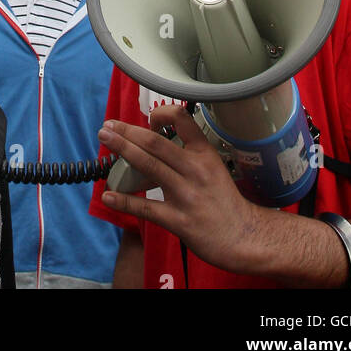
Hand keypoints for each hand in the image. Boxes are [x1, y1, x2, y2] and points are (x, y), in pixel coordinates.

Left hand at [98, 104, 266, 274]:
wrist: (244, 237)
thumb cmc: (224, 201)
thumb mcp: (213, 167)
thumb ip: (187, 153)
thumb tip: (156, 141)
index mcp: (203, 153)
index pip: (182, 119)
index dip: (160, 114)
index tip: (148, 120)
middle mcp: (194, 169)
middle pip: (155, 142)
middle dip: (127, 131)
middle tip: (108, 127)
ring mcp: (186, 194)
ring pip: (149, 166)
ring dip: (123, 150)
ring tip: (105, 140)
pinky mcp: (179, 220)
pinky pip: (147, 208)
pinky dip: (125, 201)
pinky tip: (109, 196)